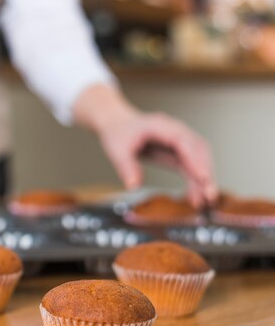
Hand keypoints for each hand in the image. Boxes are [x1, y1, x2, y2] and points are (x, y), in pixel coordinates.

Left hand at [73, 84, 217, 206]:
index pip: (183, 141)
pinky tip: (196, 196)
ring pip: (200, 158)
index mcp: (161, 126)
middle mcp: (175, 131)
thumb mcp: (117, 150)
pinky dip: (195, 180)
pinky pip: (191, 165)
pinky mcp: (178, 151)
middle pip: (198, 149)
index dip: (195, 159)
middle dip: (205, 172)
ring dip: (204, 179)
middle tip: (208, 195)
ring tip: (204, 200)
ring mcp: (179, 140)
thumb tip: (133, 186)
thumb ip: (126, 167)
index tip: (202, 177)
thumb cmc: (118, 133)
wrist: (118, 124)